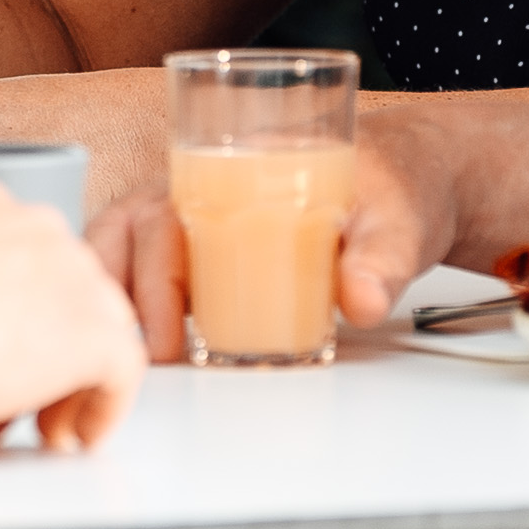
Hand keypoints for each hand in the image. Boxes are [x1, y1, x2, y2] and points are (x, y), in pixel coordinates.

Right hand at [0, 181, 145, 451]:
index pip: (28, 265)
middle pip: (65, 297)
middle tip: (13, 402)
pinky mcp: (94, 329)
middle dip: (41, 354)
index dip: (17, 320)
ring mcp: (74, 275)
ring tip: (39, 427)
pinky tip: (79, 434)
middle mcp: (40, 230)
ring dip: (69, 384)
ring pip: (95, 331)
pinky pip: (123, 369)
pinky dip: (104, 406)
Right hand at [91, 123, 451, 361]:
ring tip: (128, 353)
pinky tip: (139, 340)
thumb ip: (381, 261)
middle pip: (130, 233)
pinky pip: (151, 263)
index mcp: (235, 170)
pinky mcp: (213, 248)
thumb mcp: (398, 221)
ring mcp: (203, 217)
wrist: (410, 174)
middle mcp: (204, 190)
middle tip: (158, 358)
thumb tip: (363, 301)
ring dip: (118, 296)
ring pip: (128, 245)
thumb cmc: (394, 184)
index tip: (169, 335)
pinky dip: (134, 298)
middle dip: (128, 299)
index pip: (160, 214)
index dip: (151, 277)